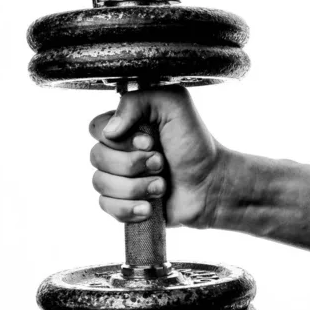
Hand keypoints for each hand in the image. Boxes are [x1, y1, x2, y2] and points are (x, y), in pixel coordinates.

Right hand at [88, 85, 224, 228]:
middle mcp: (119, 151)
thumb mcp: (174, 105)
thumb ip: (137, 101)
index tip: (149, 141)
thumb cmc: (196, 144)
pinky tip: (149, 207)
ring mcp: (119, 179)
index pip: (97, 129)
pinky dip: (129, 208)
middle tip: (161, 163)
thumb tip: (109, 130)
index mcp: (126, 126)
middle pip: (96, 157)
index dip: (120, 139)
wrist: (212, 185)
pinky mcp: (123, 204)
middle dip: (132, 164)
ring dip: (136, 187)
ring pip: (100, 183)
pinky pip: (106, 207)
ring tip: (161, 186)